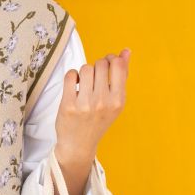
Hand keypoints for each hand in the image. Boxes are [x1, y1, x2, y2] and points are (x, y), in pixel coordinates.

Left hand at [54, 48, 131, 163]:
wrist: (79, 144)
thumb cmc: (98, 119)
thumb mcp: (115, 101)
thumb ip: (121, 75)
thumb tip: (126, 51)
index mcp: (118, 100)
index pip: (118, 65)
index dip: (111, 59)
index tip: (106, 64)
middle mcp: (103, 102)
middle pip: (100, 64)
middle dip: (97, 66)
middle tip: (94, 77)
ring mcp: (85, 104)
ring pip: (85, 68)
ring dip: (84, 72)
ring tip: (84, 83)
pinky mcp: (68, 105)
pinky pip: (70, 75)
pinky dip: (72, 76)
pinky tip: (74, 85)